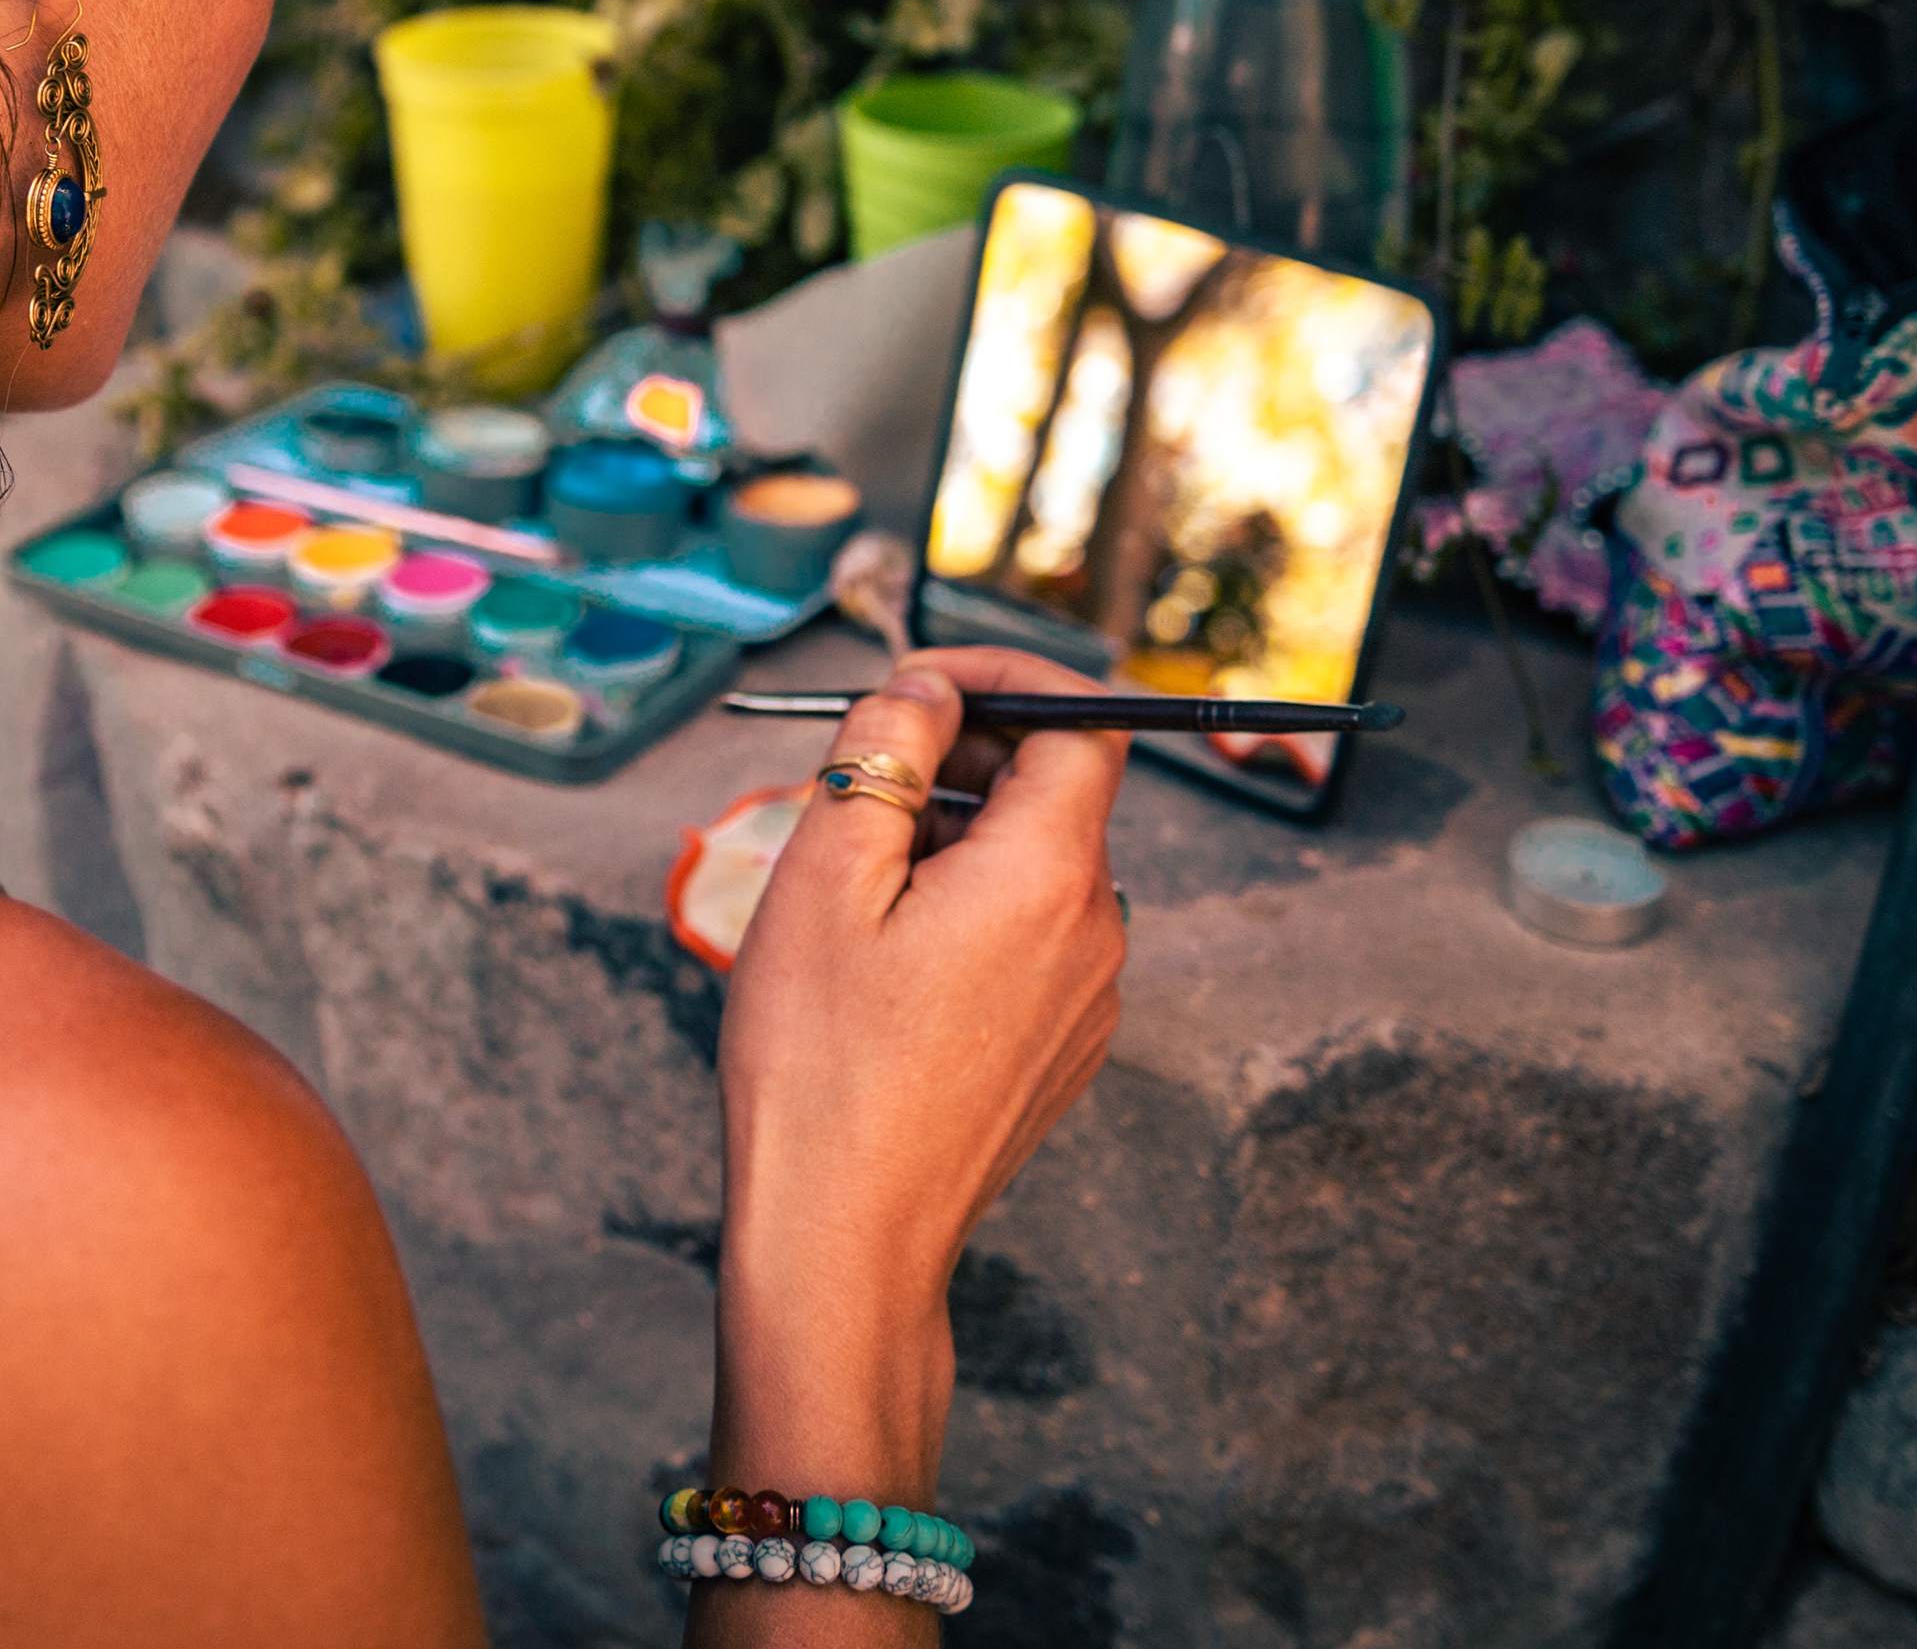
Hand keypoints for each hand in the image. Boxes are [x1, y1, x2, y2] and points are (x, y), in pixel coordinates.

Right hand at [697, 647, 1127, 1535]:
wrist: (844, 1239)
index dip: (1009, 676)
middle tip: (855, 781)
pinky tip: (884, 959)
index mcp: (1050, 875)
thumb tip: (925, 685)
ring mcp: (1088, 998)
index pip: (1085, 718)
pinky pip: (1033, 936)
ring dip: (956, 837)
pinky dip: (969, 908)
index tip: (923, 681)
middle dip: (963, 759)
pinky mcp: (1064, 1047)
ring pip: (1039, 864)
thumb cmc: (820, 1065)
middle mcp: (1096, 931)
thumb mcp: (825, 877)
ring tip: (853, 887)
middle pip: (1060, 790)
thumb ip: (884, 754)